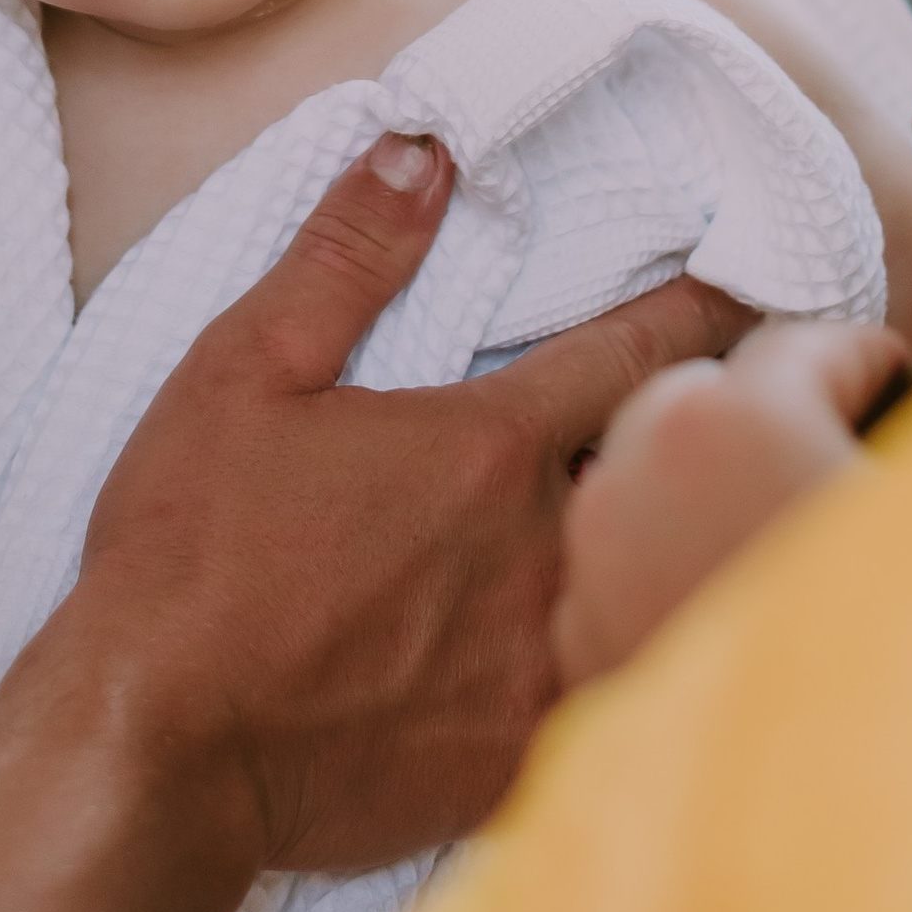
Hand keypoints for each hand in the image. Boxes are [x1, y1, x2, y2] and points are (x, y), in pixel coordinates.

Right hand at [75, 136, 747, 876]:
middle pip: (666, 479)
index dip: (698, 314)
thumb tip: (425, 152)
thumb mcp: (246, 371)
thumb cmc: (191, 553)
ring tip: (704, 534)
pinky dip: (626, 663)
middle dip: (702, 443)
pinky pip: (611, 698)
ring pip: (655, 594)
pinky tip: (634, 658)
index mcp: (488, 449)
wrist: (158, 747)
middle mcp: (542, 554)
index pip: (631, 354)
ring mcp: (541, 666)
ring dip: (670, 556)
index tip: (752, 293)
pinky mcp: (522, 760)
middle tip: (746, 416)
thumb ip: (347, 257)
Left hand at [552, 316, 904, 689]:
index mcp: (733, 419)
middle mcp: (635, 476)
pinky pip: (624, 573)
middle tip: (849, 468)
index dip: (872, 365)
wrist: (839, 872)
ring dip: (712, 494)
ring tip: (794, 548)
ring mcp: (593, 570)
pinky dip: (673, 575)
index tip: (903, 386)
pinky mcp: (580, 659)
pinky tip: (747, 623)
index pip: (808, 342)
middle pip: (710, 400)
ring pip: (652, 484)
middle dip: (776, 420)